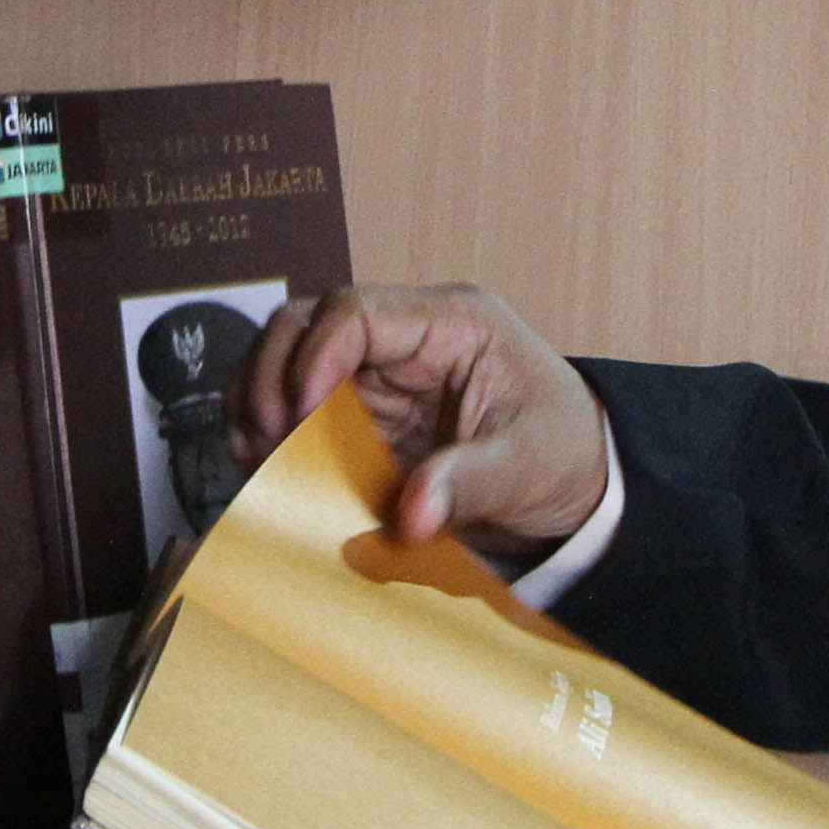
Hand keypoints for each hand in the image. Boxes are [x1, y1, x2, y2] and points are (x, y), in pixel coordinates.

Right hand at [239, 284, 609, 562]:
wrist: (576, 482)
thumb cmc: (563, 455)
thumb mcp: (529, 467)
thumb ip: (469, 484)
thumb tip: (412, 516)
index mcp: (451, 323)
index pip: (355, 311)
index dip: (313, 357)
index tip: (297, 418)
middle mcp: (405, 335)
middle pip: (305, 323)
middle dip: (270, 377)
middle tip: (264, 443)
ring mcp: (379, 371)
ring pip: (287, 357)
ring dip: (258, 400)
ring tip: (252, 457)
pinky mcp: (363, 410)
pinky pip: (296, 403)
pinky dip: (269, 428)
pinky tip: (261, 465)